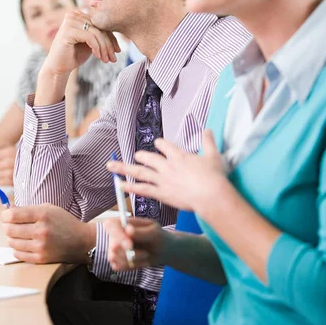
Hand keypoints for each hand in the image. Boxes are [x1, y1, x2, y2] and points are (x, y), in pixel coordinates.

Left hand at [1, 204, 95, 263]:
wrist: (81, 240)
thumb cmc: (63, 222)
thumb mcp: (48, 208)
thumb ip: (28, 209)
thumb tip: (7, 211)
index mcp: (43, 214)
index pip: (13, 215)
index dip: (5, 215)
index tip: (5, 215)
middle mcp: (41, 231)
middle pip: (9, 229)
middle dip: (6, 226)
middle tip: (9, 224)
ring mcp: (41, 246)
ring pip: (12, 242)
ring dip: (12, 237)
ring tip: (18, 234)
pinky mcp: (40, 258)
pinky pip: (18, 254)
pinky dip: (17, 248)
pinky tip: (23, 243)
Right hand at [42, 10, 120, 75]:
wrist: (58, 67)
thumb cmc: (75, 54)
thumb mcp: (91, 42)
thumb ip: (100, 34)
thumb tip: (121, 30)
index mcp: (79, 15)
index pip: (101, 24)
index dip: (112, 38)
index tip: (118, 51)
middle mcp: (74, 15)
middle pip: (100, 27)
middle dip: (109, 44)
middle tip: (113, 58)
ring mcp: (69, 21)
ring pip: (96, 32)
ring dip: (104, 48)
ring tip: (106, 60)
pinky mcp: (67, 31)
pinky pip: (90, 37)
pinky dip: (96, 47)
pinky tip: (97, 56)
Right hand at [105, 217, 166, 270]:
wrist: (162, 250)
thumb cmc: (158, 237)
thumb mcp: (154, 232)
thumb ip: (141, 232)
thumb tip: (127, 229)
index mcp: (122, 222)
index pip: (111, 225)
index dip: (117, 235)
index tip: (130, 244)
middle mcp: (115, 235)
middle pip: (113, 246)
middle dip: (128, 253)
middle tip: (145, 253)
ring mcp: (114, 249)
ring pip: (116, 258)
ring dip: (134, 259)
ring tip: (145, 254)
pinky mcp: (116, 261)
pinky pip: (118, 267)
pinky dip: (132, 266)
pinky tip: (140, 261)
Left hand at [107, 130, 227, 212]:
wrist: (210, 195)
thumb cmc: (214, 176)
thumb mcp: (213, 155)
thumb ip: (208, 142)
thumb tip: (208, 130)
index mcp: (179, 155)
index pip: (165, 146)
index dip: (161, 144)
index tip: (158, 144)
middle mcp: (167, 166)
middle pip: (149, 158)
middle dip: (142, 156)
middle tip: (136, 155)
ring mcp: (163, 180)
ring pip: (140, 172)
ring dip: (125, 168)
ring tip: (112, 166)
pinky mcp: (162, 193)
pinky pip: (142, 189)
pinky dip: (130, 187)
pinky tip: (120, 185)